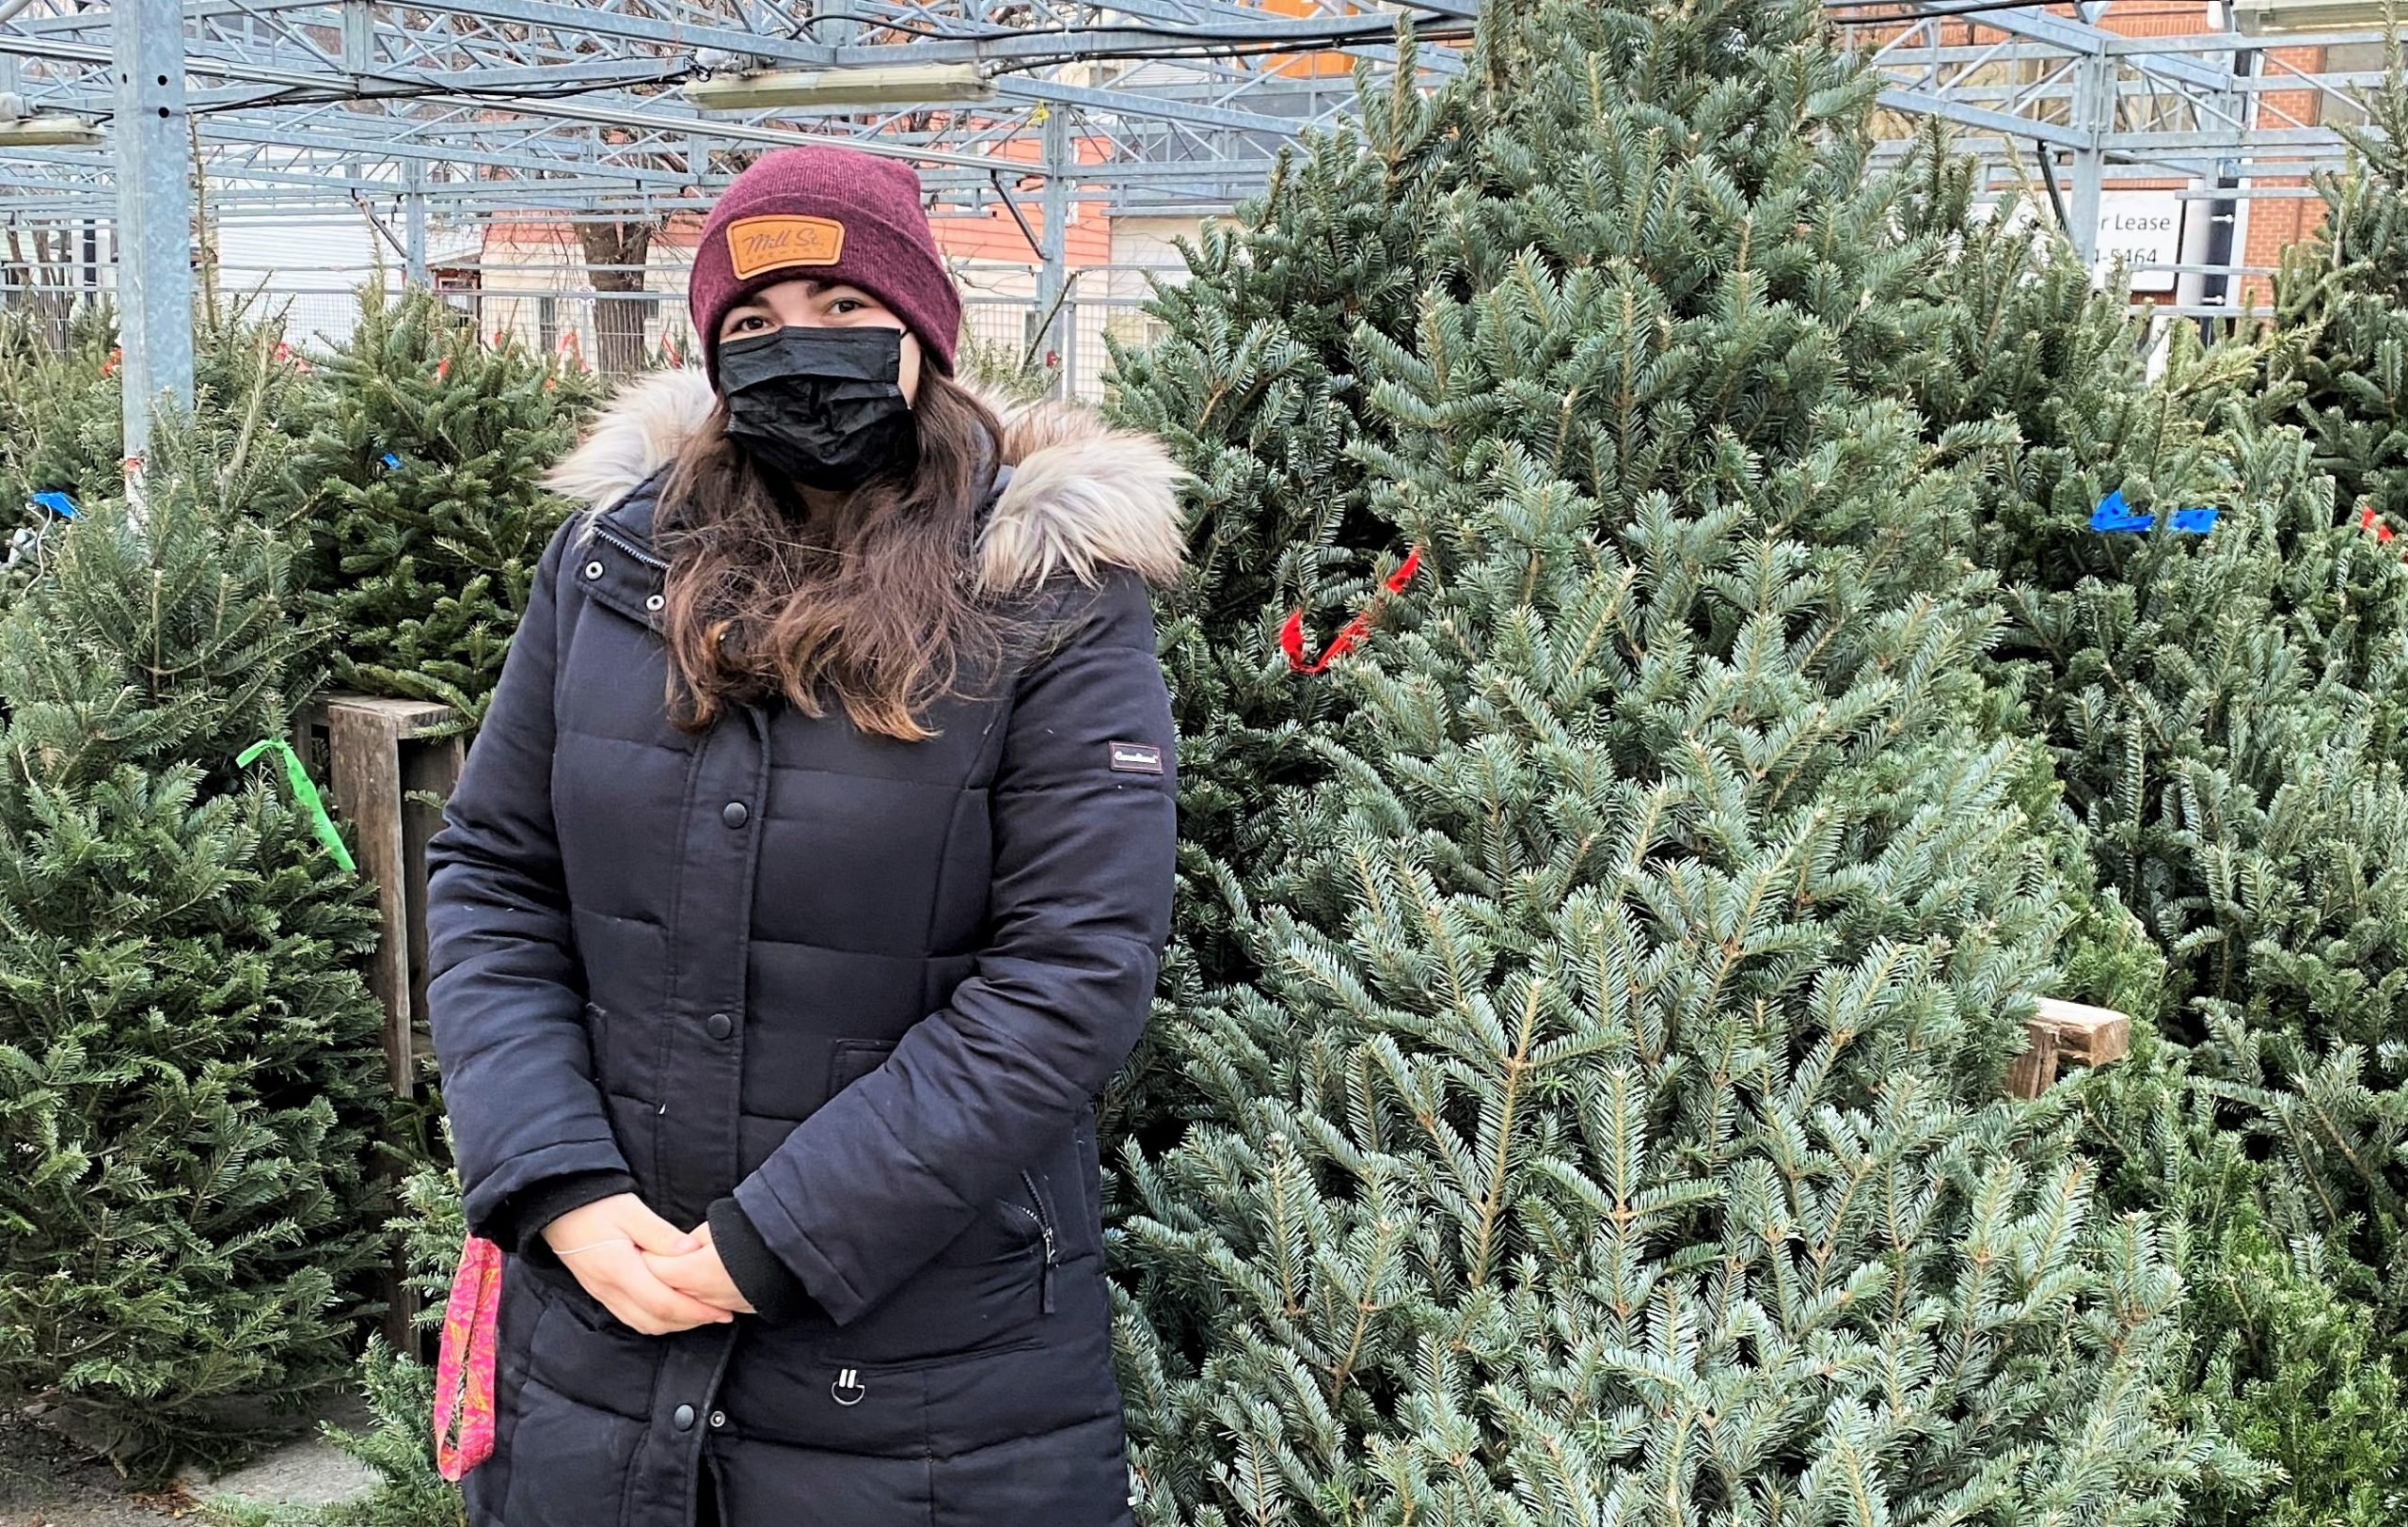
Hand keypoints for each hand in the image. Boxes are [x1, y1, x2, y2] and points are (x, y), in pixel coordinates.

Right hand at [541, 1194, 735, 1334]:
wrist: (557, 1208)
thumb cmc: (596, 1204)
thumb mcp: (630, 1210)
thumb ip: (660, 1233)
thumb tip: (691, 1252)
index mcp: (619, 1269)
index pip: (662, 1303)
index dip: (695, 1311)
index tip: (721, 1311)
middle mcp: (609, 1288)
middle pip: (655, 1320)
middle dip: (690, 1322)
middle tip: (719, 1315)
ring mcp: (602, 1294)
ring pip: (643, 1324)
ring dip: (674, 1324)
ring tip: (701, 1313)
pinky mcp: (600, 1292)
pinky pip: (631, 1317)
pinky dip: (656, 1319)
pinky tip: (672, 1308)